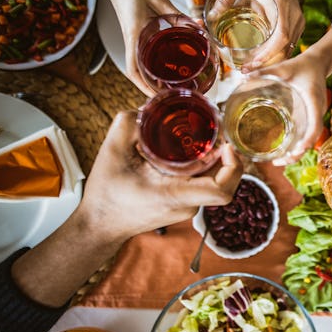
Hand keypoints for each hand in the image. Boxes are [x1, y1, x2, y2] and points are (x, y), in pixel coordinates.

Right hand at [79, 111, 242, 239]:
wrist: (99, 226)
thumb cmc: (106, 195)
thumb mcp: (111, 151)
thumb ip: (128, 123)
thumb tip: (148, 106)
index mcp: (175, 194)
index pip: (221, 191)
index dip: (233, 167)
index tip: (227, 146)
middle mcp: (187, 204)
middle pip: (223, 181)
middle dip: (226, 156)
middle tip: (215, 132)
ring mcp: (187, 207)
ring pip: (214, 182)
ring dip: (215, 161)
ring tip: (204, 138)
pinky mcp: (182, 205)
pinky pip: (202, 184)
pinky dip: (203, 168)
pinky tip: (191, 152)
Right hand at [85, 0, 180, 95]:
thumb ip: (175, 13)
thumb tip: (197, 27)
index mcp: (134, 34)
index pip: (134, 68)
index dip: (144, 86)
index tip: (157, 98)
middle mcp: (133, 41)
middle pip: (139, 74)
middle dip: (154, 90)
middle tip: (174, 101)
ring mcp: (135, 39)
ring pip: (143, 67)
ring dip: (155, 82)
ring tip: (175, 92)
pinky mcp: (140, 34)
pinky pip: (147, 56)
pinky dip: (156, 67)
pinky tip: (171, 72)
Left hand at [223, 0, 304, 70]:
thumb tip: (210, 17)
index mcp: (281, 4)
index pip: (281, 36)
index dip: (269, 53)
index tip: (254, 62)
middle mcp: (294, 15)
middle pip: (286, 48)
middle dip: (267, 63)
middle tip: (246, 71)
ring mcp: (298, 22)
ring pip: (289, 49)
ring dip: (271, 62)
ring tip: (250, 69)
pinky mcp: (298, 27)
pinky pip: (289, 46)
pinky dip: (276, 56)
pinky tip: (261, 62)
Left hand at [246, 51, 329, 165]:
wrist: (318, 63)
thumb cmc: (302, 65)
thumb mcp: (284, 67)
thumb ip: (265, 71)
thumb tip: (243, 75)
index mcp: (314, 102)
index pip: (315, 125)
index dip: (308, 139)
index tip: (298, 149)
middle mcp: (317, 112)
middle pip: (312, 138)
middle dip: (298, 153)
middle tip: (279, 162)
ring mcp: (316, 116)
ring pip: (310, 139)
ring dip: (298, 152)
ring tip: (279, 161)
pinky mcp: (312, 116)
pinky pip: (308, 134)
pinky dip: (298, 144)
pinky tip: (286, 149)